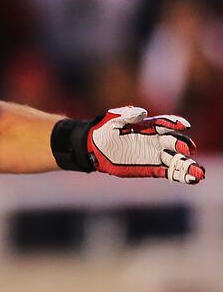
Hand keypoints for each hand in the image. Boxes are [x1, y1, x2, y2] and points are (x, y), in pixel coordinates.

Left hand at [89, 107, 204, 183]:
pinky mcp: (151, 168)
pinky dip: (180, 175)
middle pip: (174, 142)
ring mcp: (154, 155)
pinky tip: (191, 179)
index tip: (184, 125)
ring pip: (175, 159)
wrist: (93, 149)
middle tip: (188, 149)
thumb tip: (143, 112)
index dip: (175, 123)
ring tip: (199, 172)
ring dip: (188, 165)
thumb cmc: (103, 131)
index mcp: (148, 127)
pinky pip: (169, 172)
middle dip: (182, 145)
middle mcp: (155, 141)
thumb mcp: (112, 119)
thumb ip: (127, 114)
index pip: (165, 124)